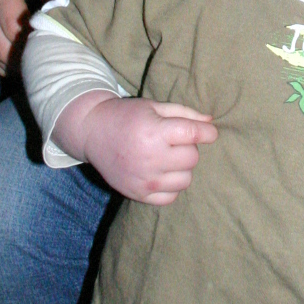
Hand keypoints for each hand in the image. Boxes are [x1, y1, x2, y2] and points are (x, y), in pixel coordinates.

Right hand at [0, 0, 62, 74]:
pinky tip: (22, 63)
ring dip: (14, 64)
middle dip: (25, 59)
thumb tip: (67, 22)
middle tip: (50, 63)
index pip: (13, 25)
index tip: (55, 46)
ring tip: (38, 66)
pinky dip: (2, 60)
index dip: (33, 41)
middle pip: (1, 45)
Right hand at [56, 92, 217, 204]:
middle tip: (174, 141)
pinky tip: (161, 173)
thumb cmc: (127, 116)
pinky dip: (171, 186)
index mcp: (153, 132)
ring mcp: (143, 179)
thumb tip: (211, 122)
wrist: (92, 132)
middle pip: (192, 158)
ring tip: (167, 157)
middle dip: (189, 148)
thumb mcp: (154, 106)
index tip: (209, 132)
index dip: (207, 132)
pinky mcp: (137, 194)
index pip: (193, 135)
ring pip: (185, 180)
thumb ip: (184, 114)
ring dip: (182, 168)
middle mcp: (149, 158)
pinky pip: (170, 197)